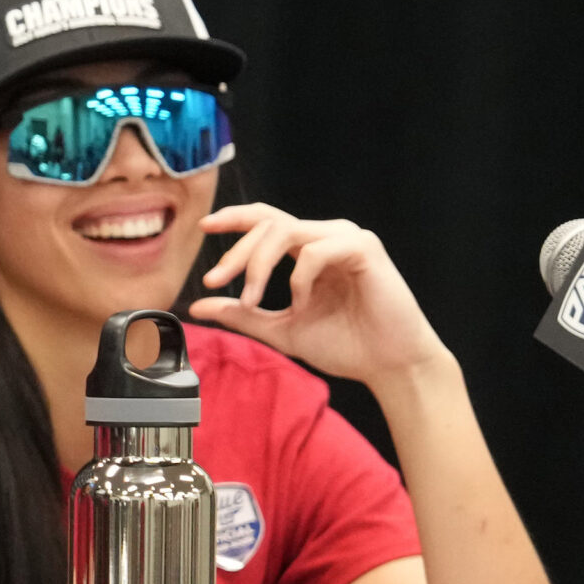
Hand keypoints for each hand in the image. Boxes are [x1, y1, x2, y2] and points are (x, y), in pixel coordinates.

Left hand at [187, 203, 448, 384]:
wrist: (388, 365)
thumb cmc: (345, 345)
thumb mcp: (281, 329)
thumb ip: (241, 314)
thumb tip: (196, 306)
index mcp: (309, 250)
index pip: (266, 220)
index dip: (234, 217)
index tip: (204, 226)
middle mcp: (327, 236)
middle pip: (268, 223)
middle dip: (236, 252)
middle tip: (215, 281)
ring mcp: (346, 239)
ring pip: (286, 231)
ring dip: (259, 265)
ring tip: (254, 299)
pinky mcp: (364, 248)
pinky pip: (315, 251)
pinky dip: (298, 278)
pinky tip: (302, 304)